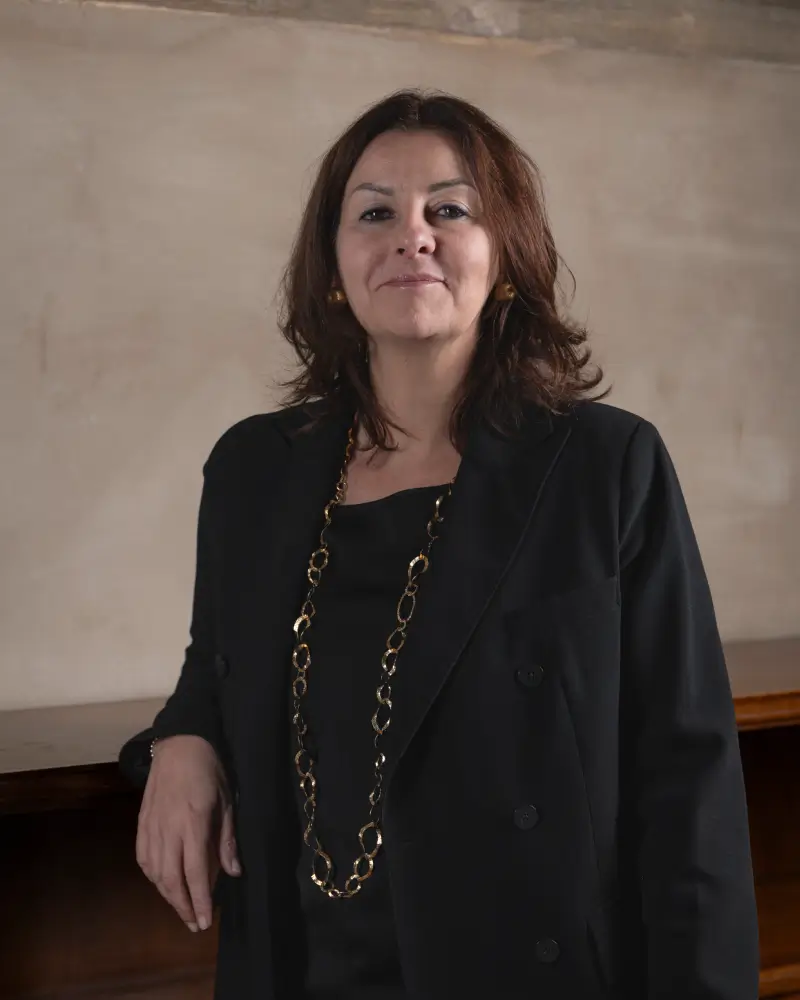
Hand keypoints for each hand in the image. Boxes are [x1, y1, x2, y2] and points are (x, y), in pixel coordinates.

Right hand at [136, 735, 240, 931]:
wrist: (180, 743)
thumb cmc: (209, 769)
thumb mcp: (227, 800)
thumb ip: (227, 838)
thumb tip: (233, 872)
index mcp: (193, 823)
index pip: (195, 872)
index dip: (200, 900)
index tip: (205, 921)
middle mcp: (168, 829)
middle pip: (170, 879)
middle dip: (182, 905)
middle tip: (195, 924)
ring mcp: (151, 826)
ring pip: (155, 872)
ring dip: (167, 895)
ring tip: (182, 907)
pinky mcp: (141, 822)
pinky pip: (143, 857)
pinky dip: (152, 876)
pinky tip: (162, 882)